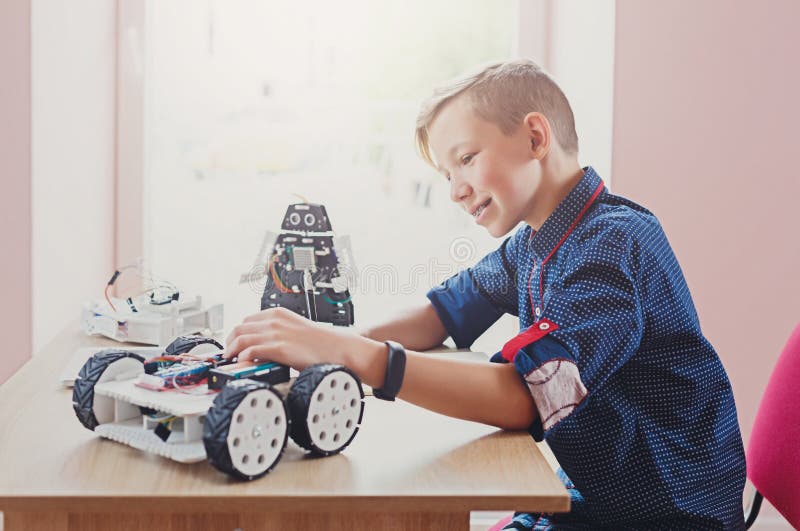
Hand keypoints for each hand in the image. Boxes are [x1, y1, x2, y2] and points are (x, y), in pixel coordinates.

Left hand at [224, 307, 357, 370]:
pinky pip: (251, 351)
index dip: (237, 333)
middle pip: (239, 329)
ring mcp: (275, 333)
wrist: (337, 348)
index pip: (246, 321)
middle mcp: (274, 321)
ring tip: (230, 361)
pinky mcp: (279, 348)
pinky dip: (242, 357)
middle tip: (228, 354)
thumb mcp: (294, 329)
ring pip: (241, 339)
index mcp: (277, 313)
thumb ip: (277, 333)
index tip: (234, 343)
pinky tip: (243, 363)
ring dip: (231, 351)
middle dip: (230, 342)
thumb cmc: (320, 342)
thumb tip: (262, 345)